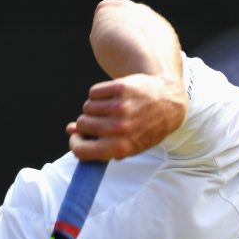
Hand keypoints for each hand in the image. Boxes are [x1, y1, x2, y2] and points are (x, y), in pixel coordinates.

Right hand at [66, 73, 186, 160]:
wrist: (168, 103)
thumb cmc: (144, 128)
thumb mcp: (126, 144)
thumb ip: (99, 143)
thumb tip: (70, 130)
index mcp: (120, 148)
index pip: (81, 151)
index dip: (75, 144)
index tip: (78, 138)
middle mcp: (119, 129)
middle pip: (83, 124)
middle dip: (87, 123)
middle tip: (100, 122)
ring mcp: (120, 107)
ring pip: (87, 107)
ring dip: (94, 108)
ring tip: (109, 110)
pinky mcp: (120, 88)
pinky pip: (94, 92)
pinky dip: (98, 94)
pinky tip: (111, 98)